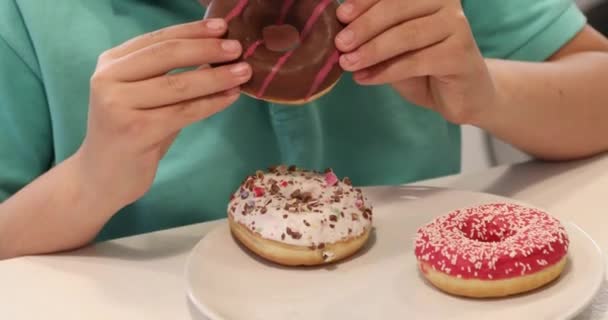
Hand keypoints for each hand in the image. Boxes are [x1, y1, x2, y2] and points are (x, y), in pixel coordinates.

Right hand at [77, 19, 250, 208]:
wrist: (101, 177)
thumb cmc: (132, 133)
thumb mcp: (146, 97)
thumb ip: (171, 75)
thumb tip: (217, 55)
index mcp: (111, 63)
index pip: (158, 39)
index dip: (193, 31)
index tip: (223, 27)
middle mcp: (108, 78)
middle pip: (167, 55)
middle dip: (207, 49)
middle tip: (238, 49)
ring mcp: (117, 105)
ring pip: (179, 85)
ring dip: (217, 77)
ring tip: (243, 73)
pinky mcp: (134, 131)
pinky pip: (183, 112)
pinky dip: (211, 103)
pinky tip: (230, 97)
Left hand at [335, 0, 494, 123]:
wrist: (462, 94)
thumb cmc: (423, 64)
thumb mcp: (393, 44)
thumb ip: (374, 32)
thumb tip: (340, 24)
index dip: (364, 2)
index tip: (340, 16)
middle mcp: (446, 3)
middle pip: (398, 8)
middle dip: (364, 26)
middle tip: (340, 44)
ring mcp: (457, 26)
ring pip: (405, 35)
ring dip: (372, 50)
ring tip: (347, 63)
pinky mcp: (460, 54)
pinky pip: (415, 61)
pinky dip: (385, 71)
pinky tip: (364, 78)